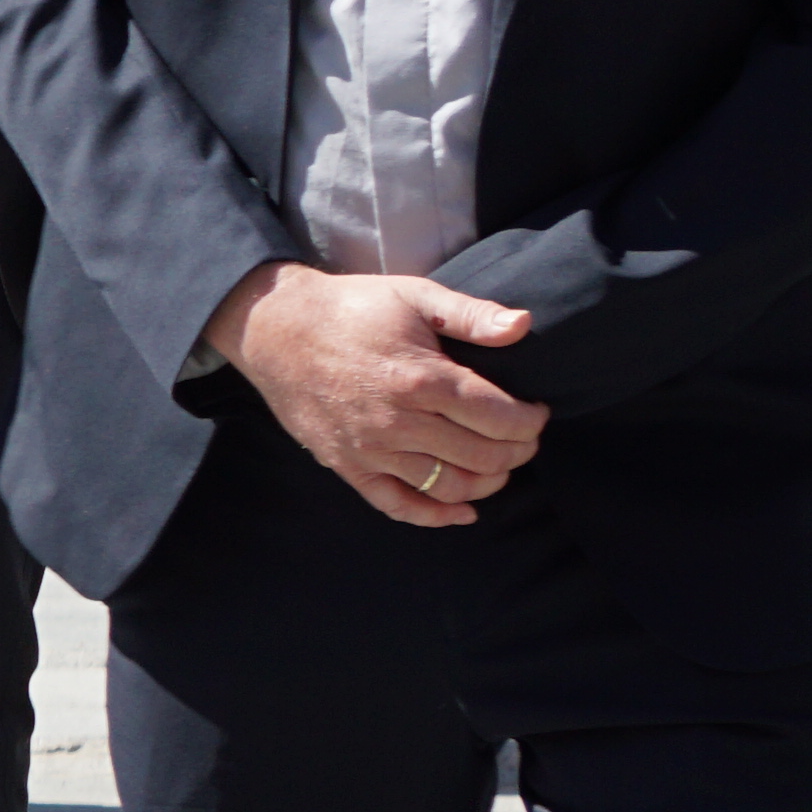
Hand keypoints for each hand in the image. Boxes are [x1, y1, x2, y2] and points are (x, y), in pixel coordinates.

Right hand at [210, 261, 546, 525]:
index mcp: (421, 379)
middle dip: (518, 452)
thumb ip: (470, 314)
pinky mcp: (348, 465)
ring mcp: (371, 449)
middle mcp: (398, 422)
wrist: (274, 328)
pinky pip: (398, 505)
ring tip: (499, 466)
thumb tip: (523, 325)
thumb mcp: (413, 295)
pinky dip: (436, 516)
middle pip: (483, 457)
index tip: (536, 411)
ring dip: (488, 483)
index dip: (530, 421)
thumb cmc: (351, 308)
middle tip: (524, 438)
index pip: (500, 418)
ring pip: (449, 487)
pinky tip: (463, 510)